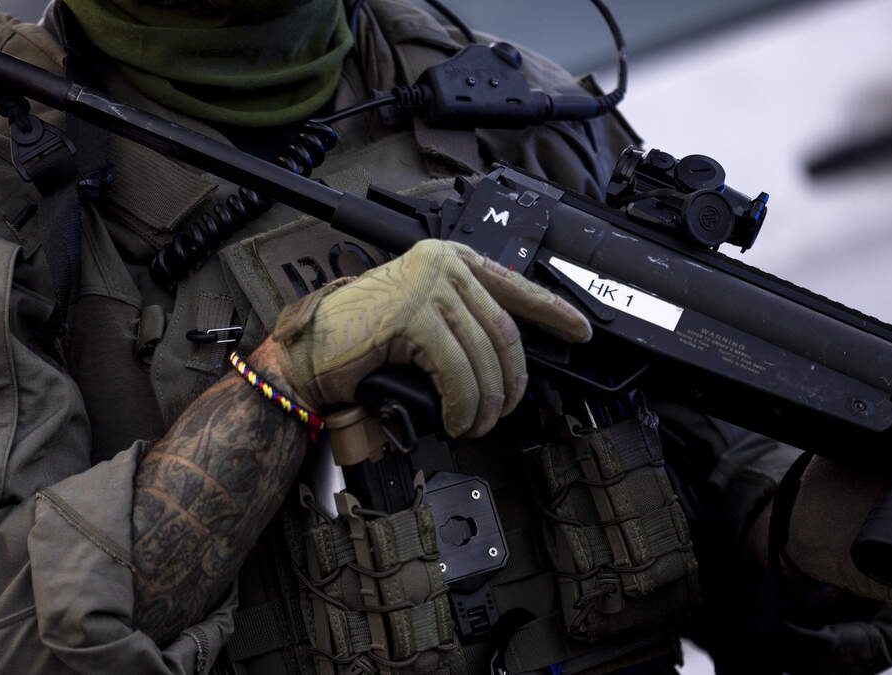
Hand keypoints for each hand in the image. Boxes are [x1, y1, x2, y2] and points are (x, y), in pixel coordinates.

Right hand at [270, 239, 590, 437]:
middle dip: (511, 381)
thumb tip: (506, 361)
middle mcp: (441, 264)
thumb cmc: (359, 343)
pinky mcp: (413, 313)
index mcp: (447, 259)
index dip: (553, 311)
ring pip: (483, 355)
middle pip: (503, 331)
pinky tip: (458, 420)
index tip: (580, 330)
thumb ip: (460, 323)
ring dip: (485, 402)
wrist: (310, 353)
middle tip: (505, 412)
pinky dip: (463, 404)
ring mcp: (426, 285)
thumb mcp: (421, 323)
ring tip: (476, 424)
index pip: (515, 285)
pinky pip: (457, 370)